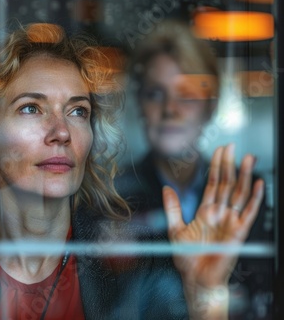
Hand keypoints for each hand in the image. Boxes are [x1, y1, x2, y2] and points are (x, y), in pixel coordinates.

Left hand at [162, 144, 263, 287]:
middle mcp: (220, 213)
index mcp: (205, 211)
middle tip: (231, 146)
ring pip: (239, 194)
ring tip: (247, 158)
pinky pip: (249, 212)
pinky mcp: (238, 232)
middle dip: (229, 165)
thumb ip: (172, 208)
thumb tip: (167, 188)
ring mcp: (230, 221)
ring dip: (243, 176)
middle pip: (227, 184)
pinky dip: (255, 198)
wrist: (196, 278)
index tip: (219, 150)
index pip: (213, 183)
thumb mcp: (174, 229)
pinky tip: (257, 183)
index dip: (216, 166)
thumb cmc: (187, 258)